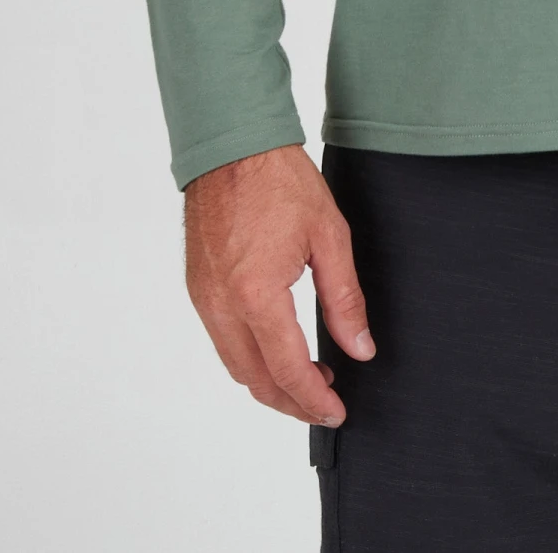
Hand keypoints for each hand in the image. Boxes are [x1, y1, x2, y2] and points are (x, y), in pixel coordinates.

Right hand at [184, 143, 374, 426]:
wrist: (233, 146)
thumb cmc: (280, 181)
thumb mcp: (329, 237)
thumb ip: (344, 299)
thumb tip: (359, 347)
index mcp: (257, 294)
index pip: (288, 370)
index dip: (314, 399)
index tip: (336, 410)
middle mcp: (222, 305)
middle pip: (256, 380)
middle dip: (291, 401)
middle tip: (325, 402)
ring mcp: (204, 298)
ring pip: (235, 365)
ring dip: (269, 382)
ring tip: (308, 378)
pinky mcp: (197, 288)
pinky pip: (221, 340)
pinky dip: (249, 357)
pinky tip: (276, 348)